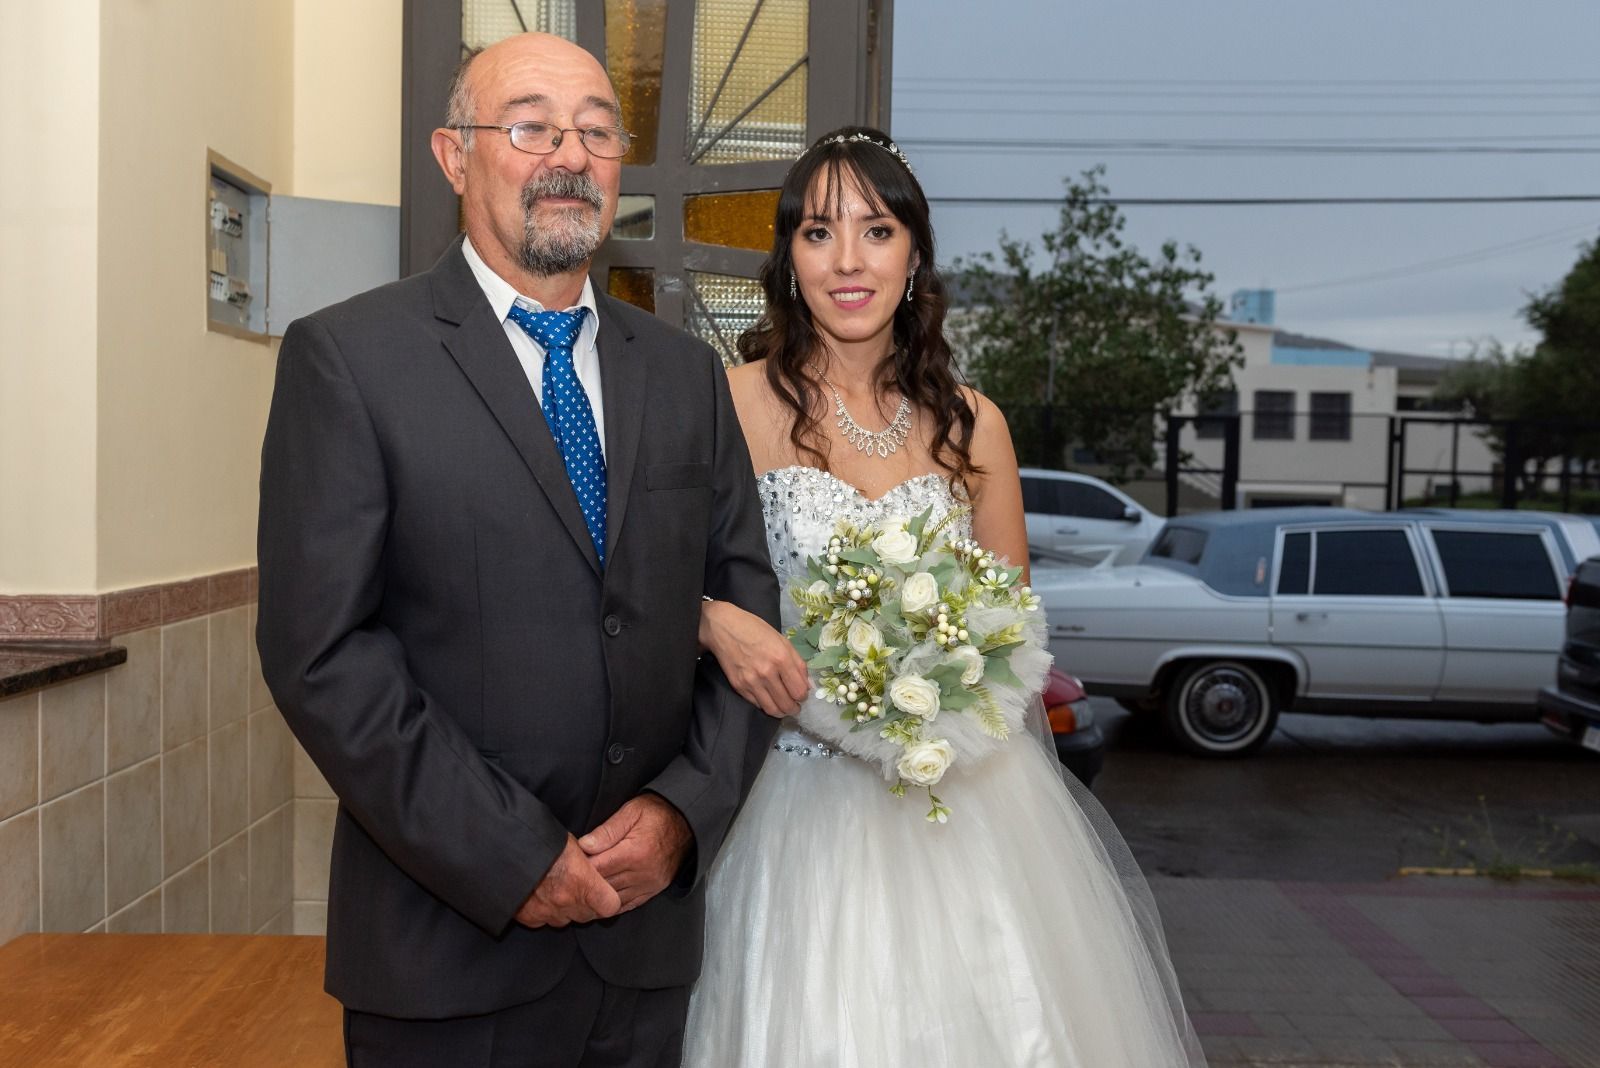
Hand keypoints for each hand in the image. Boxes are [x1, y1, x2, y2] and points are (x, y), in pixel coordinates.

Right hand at [514, 835, 621, 928]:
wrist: (502, 847)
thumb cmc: (538, 838)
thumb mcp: (571, 842)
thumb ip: (587, 859)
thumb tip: (595, 862)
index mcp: (582, 881)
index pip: (610, 906)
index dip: (608, 899)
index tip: (603, 891)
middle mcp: (566, 901)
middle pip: (588, 916)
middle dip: (586, 905)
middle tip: (578, 888)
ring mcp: (546, 912)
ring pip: (565, 920)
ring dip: (565, 909)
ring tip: (556, 889)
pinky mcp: (527, 917)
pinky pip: (543, 922)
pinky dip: (543, 912)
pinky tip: (538, 895)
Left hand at [579, 794, 693, 912]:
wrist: (688, 822)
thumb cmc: (658, 813)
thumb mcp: (631, 812)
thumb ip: (607, 830)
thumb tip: (583, 845)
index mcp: (635, 852)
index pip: (597, 868)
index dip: (580, 867)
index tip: (568, 864)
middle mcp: (642, 873)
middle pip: (603, 886)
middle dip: (585, 884)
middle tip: (569, 880)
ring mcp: (649, 885)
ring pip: (614, 900)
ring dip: (597, 897)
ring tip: (581, 891)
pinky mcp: (653, 890)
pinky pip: (628, 904)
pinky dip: (612, 905)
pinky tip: (600, 901)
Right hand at [699, 598, 809, 716]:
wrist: (724, 628)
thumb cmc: (756, 630)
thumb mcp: (783, 641)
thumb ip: (798, 664)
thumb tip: (807, 685)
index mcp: (781, 658)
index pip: (799, 691)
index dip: (803, 696)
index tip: (802, 694)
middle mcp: (767, 672)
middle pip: (786, 704)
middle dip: (794, 708)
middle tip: (794, 705)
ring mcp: (751, 681)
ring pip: (772, 710)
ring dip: (781, 711)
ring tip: (783, 707)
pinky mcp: (739, 686)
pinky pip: (757, 705)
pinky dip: (766, 705)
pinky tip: (768, 699)